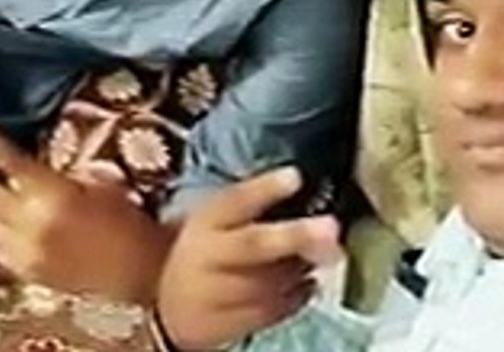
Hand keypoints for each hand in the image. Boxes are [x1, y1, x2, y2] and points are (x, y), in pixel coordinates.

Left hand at [0, 116, 174, 303]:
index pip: (10, 161)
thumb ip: (63, 182)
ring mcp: (24, 251)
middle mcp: (30, 222)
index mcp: (53, 194)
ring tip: (15, 209)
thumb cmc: (128, 222)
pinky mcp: (26, 273)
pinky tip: (29, 235)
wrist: (142, 273)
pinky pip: (1, 249)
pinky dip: (6, 238)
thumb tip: (33, 179)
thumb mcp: (102, 188)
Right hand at [157, 167, 342, 349]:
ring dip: (302, 269)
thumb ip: (258, 207)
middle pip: (252, 245)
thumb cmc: (210, 251)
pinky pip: (269, 312)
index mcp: (206, 220)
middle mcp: (206, 256)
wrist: (171, 305)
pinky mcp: (223, 326)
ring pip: (267, 283)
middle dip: (295, 236)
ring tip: (325, 254)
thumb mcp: (222, 221)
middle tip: (332, 228)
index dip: (265, 189)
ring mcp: (212, 294)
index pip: (234, 200)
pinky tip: (306, 283)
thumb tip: (307, 190)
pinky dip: (296, 297)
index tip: (296, 177)